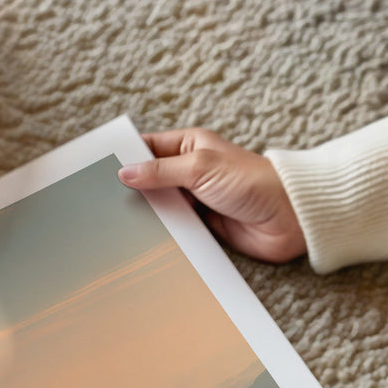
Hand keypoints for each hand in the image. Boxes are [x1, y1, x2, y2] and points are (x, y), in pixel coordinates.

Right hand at [118, 128, 305, 262]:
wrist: (288, 218)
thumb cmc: (252, 182)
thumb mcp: (200, 168)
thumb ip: (161, 171)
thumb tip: (125, 172)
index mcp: (189, 146)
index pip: (147, 148)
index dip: (125, 157)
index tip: (99, 169)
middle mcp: (190, 172)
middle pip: (150, 180)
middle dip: (130, 190)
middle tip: (101, 202)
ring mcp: (196, 200)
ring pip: (160, 207)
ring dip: (145, 216)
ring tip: (114, 224)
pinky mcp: (203, 226)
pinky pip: (175, 230)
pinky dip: (162, 234)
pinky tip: (142, 241)